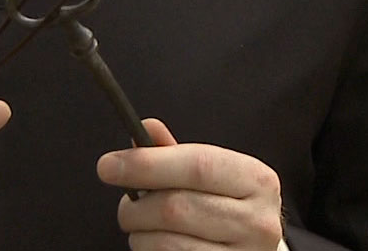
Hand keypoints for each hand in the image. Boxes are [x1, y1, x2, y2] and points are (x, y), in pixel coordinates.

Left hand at [97, 118, 284, 250]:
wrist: (252, 250)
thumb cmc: (227, 208)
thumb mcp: (212, 176)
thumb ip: (176, 154)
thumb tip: (144, 129)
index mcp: (257, 181)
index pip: (198, 166)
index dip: (148, 164)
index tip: (109, 165)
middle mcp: (258, 221)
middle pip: (176, 207)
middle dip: (136, 206)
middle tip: (126, 205)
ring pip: (166, 243)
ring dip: (140, 235)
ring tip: (144, 228)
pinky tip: (158, 244)